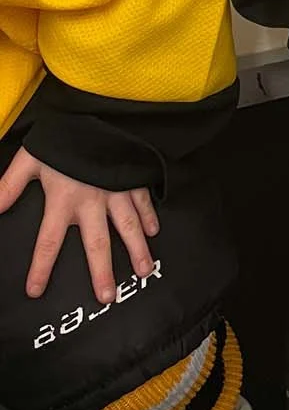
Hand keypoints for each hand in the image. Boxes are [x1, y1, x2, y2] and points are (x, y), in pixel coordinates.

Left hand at [0, 147, 159, 305]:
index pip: (48, 242)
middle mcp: (92, 202)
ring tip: (143, 272)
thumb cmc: (62, 137)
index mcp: (63, 200)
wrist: (98, 112)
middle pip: (96, 244)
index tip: (36, 291)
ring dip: (135, 251)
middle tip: (107, 297)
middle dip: (101, 272)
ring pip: (128, 227)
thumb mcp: (30, 159)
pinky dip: (150, 216)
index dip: (41, 268)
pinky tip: (154, 232)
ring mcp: (116, 191)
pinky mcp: (132, 178)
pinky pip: (143, 202)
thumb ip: (9, 186)